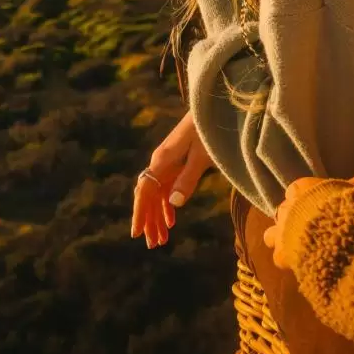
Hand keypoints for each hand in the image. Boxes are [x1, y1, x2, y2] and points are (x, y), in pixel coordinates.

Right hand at [131, 111, 215, 248]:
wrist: (215, 108)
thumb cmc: (210, 130)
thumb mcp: (202, 156)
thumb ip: (188, 178)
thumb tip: (173, 204)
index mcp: (163, 160)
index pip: (145, 191)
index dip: (140, 212)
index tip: (137, 233)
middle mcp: (161, 162)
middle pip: (149, 195)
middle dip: (149, 220)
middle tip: (153, 245)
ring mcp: (169, 162)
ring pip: (158, 194)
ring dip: (158, 216)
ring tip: (161, 239)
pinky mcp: (178, 162)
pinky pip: (167, 188)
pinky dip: (167, 205)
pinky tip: (171, 220)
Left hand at [263, 165, 353, 269]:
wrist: (326, 231)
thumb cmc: (342, 206)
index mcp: (301, 189)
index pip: (300, 191)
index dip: (310, 199)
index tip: (322, 207)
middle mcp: (286, 208)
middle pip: (286, 211)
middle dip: (294, 219)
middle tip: (310, 229)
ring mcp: (279, 231)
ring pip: (272, 234)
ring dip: (282, 239)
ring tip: (297, 246)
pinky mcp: (280, 254)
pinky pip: (278, 256)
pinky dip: (287, 260)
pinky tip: (298, 265)